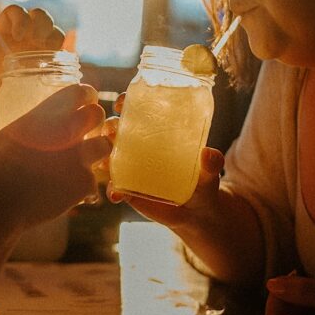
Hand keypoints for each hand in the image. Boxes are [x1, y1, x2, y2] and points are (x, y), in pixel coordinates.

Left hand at [0, 5, 65, 142]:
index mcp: (1, 38)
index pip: (13, 13)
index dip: (19, 17)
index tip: (18, 35)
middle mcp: (22, 42)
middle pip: (39, 17)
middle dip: (43, 22)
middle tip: (39, 41)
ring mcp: (38, 56)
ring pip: (55, 33)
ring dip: (56, 37)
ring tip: (50, 54)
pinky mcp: (51, 73)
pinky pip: (65, 57)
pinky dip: (68, 54)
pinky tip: (62, 64)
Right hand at [0, 83, 110, 227]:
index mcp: (46, 115)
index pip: (81, 92)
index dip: (85, 96)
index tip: (82, 104)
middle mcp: (67, 131)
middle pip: (98, 114)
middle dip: (95, 122)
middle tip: (86, 131)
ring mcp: (78, 157)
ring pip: (104, 145)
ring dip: (96, 151)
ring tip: (84, 160)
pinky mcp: (83, 183)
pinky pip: (94, 180)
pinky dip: (83, 186)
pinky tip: (69, 190)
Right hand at [103, 92, 224, 230]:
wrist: (196, 212)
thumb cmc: (202, 182)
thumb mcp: (208, 172)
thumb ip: (212, 164)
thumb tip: (209, 154)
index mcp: (156, 131)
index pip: (138, 109)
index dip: (127, 101)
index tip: (123, 101)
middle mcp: (139, 145)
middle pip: (117, 128)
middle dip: (109, 125)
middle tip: (113, 130)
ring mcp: (131, 166)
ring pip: (108, 155)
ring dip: (102, 155)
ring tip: (106, 163)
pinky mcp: (127, 188)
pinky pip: (114, 186)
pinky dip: (113, 190)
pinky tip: (116, 195)